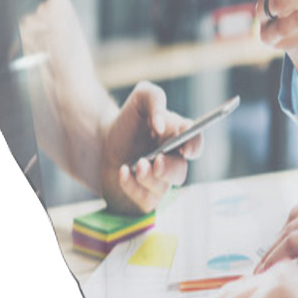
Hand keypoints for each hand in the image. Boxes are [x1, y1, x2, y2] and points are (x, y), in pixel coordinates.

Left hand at [100, 81, 201, 214]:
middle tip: (157, 160)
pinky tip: (122, 172)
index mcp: (177, 137)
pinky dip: (131, 186)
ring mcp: (160, 181)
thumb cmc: (127, 122)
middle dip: (170, 168)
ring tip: (135, 164)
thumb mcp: (140, 99)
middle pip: (181, 171)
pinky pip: (144, 199)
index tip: (185, 147)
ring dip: (148, 177)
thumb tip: (162, 124)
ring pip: (163, 188)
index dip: (194, 146)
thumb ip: (155, 98)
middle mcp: (172, 161)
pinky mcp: (146, 197)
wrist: (101, 144)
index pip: (195, 143)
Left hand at [255, 178, 297, 295]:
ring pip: (290, 246)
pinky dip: (290, 275)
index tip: (269, 251)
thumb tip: (289, 241)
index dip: (278, 236)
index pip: (293, 216)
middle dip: (271, 252)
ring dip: (273, 264)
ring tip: (264, 279)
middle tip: (259, 269)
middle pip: (287, 231)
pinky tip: (286, 284)